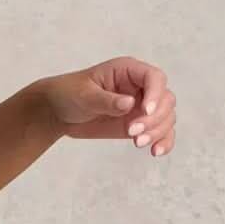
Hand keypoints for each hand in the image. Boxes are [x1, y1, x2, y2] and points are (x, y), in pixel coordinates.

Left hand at [41, 58, 176, 156]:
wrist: (58, 112)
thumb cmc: (69, 94)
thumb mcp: (83, 95)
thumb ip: (106, 100)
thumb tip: (129, 103)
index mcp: (128, 71)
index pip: (154, 78)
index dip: (155, 93)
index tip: (144, 111)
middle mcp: (140, 87)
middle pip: (165, 100)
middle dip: (154, 118)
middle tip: (132, 132)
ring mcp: (141, 107)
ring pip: (166, 117)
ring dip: (157, 131)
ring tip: (137, 142)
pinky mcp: (140, 125)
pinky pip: (161, 132)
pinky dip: (163, 141)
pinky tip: (155, 152)